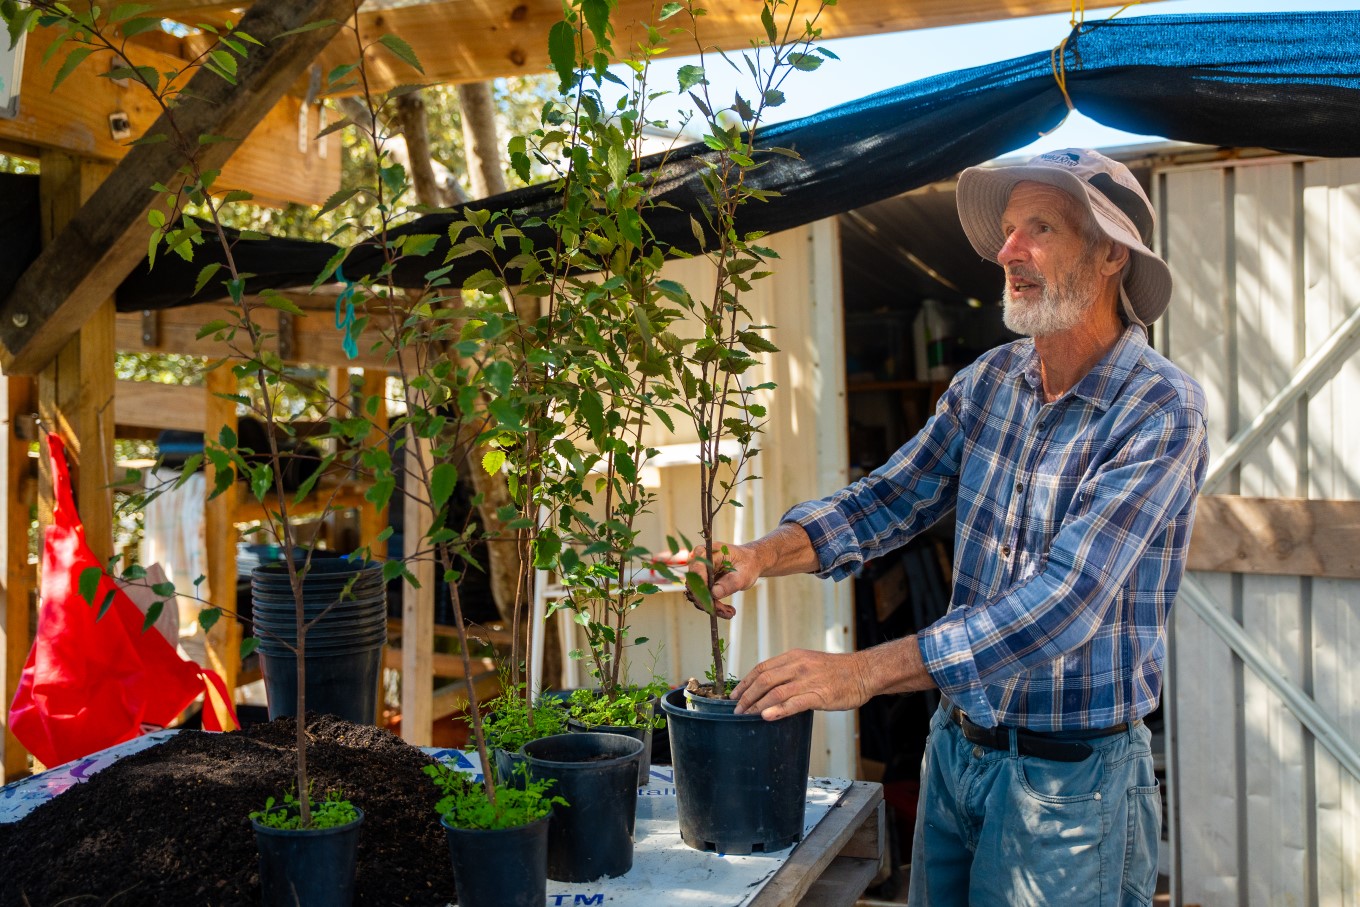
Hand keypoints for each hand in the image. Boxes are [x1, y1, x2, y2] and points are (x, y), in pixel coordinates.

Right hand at [685, 541, 762, 619]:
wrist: (748, 563)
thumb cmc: (746, 564)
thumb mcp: (744, 574)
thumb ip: (730, 583)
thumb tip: (714, 593)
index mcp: (707, 552)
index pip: (697, 571)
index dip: (702, 588)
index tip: (712, 603)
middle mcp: (698, 561)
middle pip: (695, 585)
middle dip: (709, 602)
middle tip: (727, 612)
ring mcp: (698, 572)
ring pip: (697, 595)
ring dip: (713, 606)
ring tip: (730, 611)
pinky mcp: (700, 583)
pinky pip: (702, 597)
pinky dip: (714, 606)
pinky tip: (727, 610)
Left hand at [731, 649, 874, 719]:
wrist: (863, 672)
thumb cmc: (837, 671)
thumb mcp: (809, 662)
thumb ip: (789, 672)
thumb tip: (768, 687)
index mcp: (793, 657)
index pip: (761, 668)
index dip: (745, 682)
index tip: (734, 694)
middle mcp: (798, 666)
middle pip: (763, 680)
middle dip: (746, 696)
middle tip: (736, 709)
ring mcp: (808, 680)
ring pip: (774, 692)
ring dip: (756, 705)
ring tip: (745, 715)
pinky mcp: (819, 695)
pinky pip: (794, 703)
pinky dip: (778, 709)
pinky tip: (766, 716)